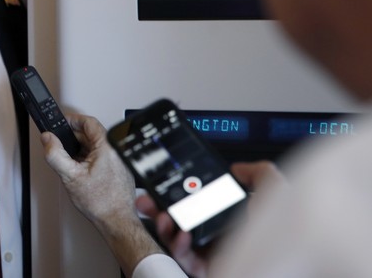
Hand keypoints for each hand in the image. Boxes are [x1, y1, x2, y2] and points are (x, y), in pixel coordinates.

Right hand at [42, 114, 163, 275]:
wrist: (116, 221)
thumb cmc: (100, 203)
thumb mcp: (70, 176)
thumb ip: (55, 154)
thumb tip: (47, 139)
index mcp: (107, 147)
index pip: (89, 122)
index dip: (73, 120)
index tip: (63, 123)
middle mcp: (115, 151)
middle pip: (91, 135)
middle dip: (73, 138)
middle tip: (61, 145)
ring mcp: (119, 161)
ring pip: (95, 147)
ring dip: (80, 150)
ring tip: (70, 162)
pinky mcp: (118, 170)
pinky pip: (101, 157)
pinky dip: (88, 160)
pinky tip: (81, 172)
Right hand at [135, 161, 282, 277]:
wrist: (289, 261)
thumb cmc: (287, 233)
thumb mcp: (275, 191)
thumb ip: (259, 173)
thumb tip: (238, 169)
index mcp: (234, 215)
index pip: (199, 201)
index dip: (179, 192)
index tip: (165, 183)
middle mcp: (221, 233)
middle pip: (181, 218)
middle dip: (159, 207)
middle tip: (148, 199)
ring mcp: (213, 252)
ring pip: (177, 238)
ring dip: (164, 226)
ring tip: (163, 217)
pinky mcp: (208, 269)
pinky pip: (185, 259)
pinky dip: (178, 246)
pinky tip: (182, 235)